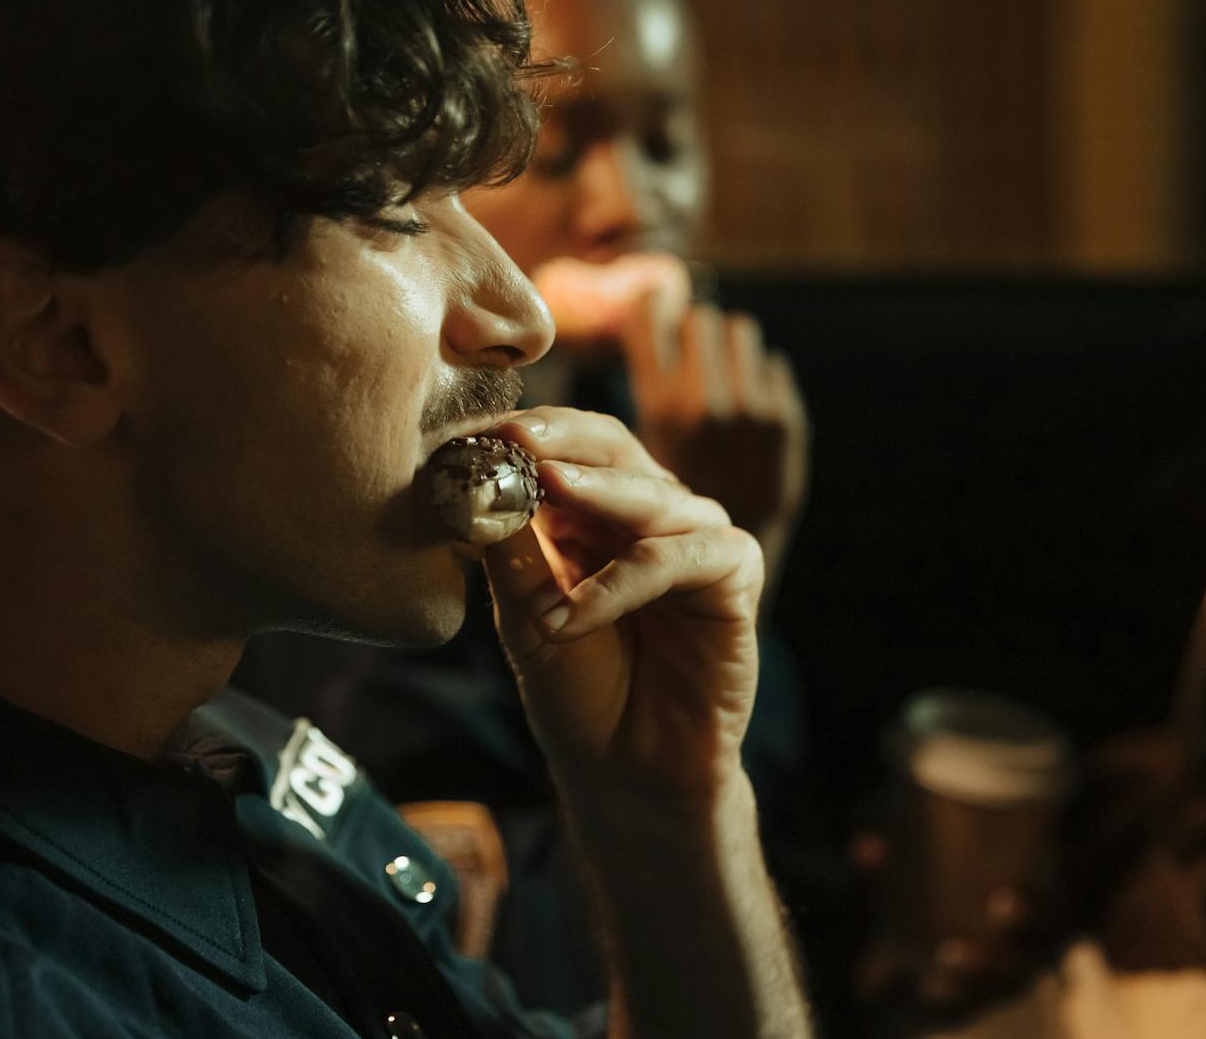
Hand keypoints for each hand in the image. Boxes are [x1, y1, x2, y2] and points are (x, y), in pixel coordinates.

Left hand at [484, 407, 763, 800]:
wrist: (626, 771)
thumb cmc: (577, 689)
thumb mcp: (525, 612)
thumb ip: (510, 545)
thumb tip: (474, 476)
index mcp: (597, 512)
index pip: (568, 446)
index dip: (525, 435)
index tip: (471, 435)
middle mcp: (651, 515)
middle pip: (614, 450)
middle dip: (561, 440)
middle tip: (513, 438)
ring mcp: (696, 541)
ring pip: (652, 496)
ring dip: (590, 498)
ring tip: (534, 497)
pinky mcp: (734, 579)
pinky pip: (681, 558)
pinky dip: (622, 581)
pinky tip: (571, 614)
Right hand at [620, 293, 808, 551]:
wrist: (733, 557)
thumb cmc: (672, 500)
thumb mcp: (636, 449)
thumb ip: (638, 394)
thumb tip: (637, 322)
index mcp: (657, 408)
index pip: (649, 313)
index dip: (651, 306)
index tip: (652, 310)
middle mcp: (704, 403)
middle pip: (700, 316)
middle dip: (693, 331)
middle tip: (690, 351)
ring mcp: (750, 409)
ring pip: (738, 330)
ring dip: (727, 347)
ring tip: (720, 376)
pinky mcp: (786, 418)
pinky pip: (771, 364)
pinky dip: (758, 379)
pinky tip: (747, 410)